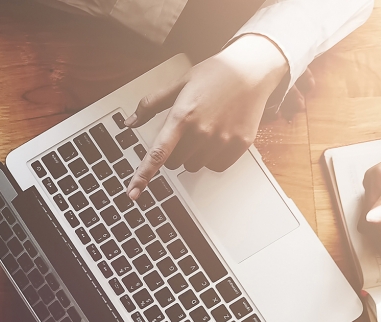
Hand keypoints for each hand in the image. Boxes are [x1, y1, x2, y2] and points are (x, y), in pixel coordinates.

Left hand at [124, 34, 288, 199]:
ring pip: (194, 166)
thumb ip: (151, 104)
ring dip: (194, 155)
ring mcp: (222, 140)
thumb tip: (129, 122)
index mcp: (183, 116)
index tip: (133, 193)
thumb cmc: (214, 74)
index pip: (158, 153)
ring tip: (205, 129)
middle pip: (174, 163)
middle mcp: (202, 131)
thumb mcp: (179, 83)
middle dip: (174, 151)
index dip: (143, 175)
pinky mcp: (239, 145)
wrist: (251, 70)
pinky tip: (218, 136)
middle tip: (185, 131)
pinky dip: (213, 157)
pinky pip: (216, 166)